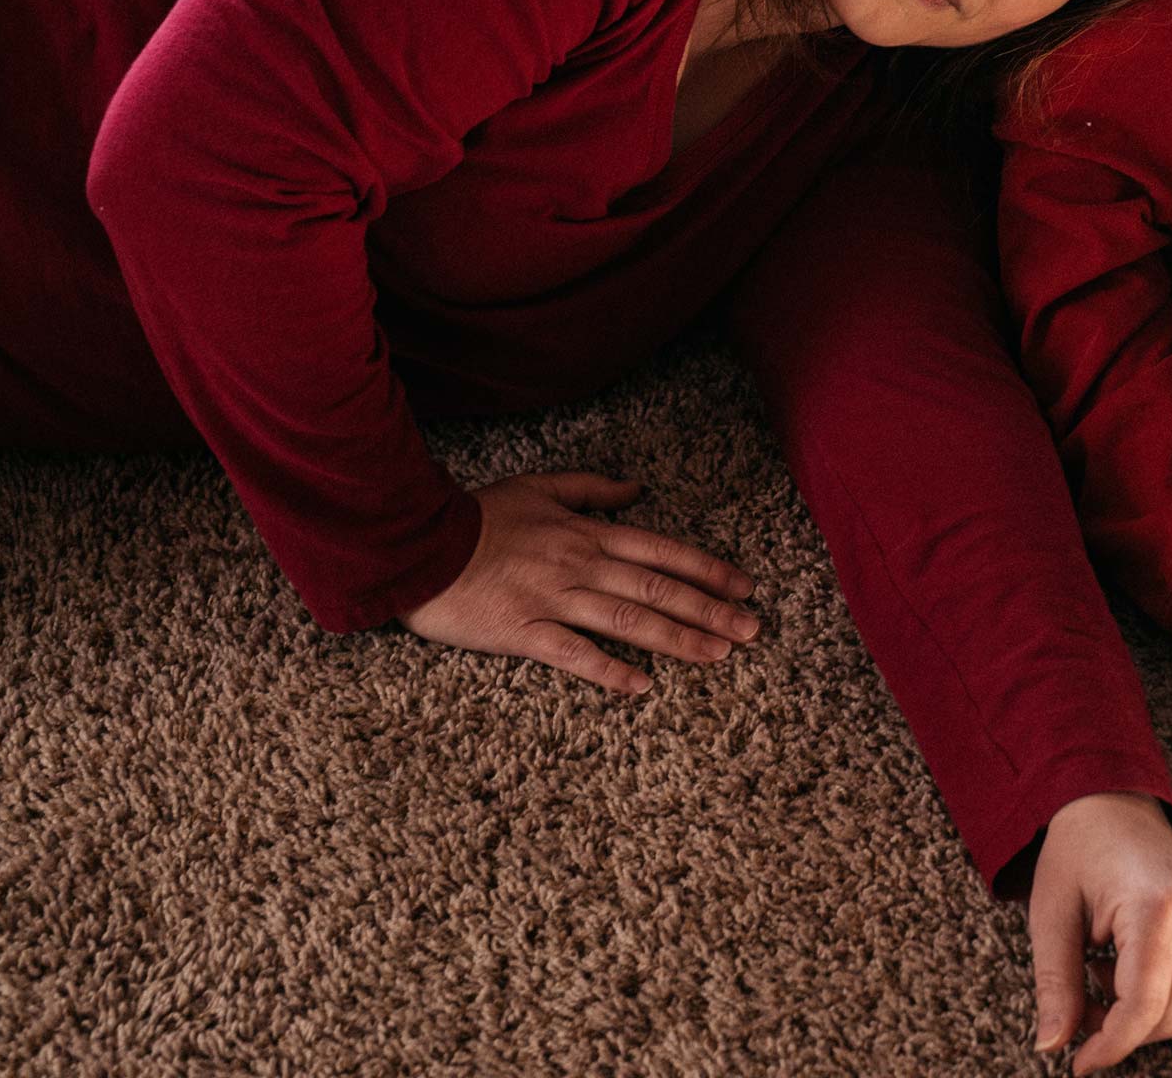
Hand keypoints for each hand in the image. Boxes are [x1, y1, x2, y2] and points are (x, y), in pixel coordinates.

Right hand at [399, 471, 760, 691]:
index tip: (744, 587)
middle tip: (752, 630)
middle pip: (657, 589)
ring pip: (628, 621)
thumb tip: (637, 490)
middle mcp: (579, 565)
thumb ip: (591, 489)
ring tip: (717, 655)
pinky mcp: (523, 632)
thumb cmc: (479, 516)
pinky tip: (642, 686)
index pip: (662, 551)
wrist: (419, 542)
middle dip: (710, 610)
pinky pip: (573, 654)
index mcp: (586, 533)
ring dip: (678, 639)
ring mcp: (553, 600)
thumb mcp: (539, 487)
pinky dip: (609, 670)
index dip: (707, 570)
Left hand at [1027, 791, 1171, 1073]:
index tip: (1078, 1064)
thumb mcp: (1052, 915)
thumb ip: (1055, 984)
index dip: (1110, 1044)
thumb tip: (1052, 1047)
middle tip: (1080, 1006)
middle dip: (1121, 1030)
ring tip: (1101, 972)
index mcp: (1157, 905)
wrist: (1113, 805)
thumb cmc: (1077, 853)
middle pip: (1169, 1016)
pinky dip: (1164, 998)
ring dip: (1142, 1015)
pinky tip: (1129, 966)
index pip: (1143, 1005)